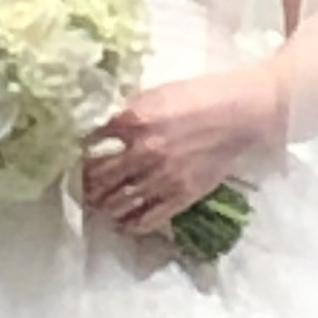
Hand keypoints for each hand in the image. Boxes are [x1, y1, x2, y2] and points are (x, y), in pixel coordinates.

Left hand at [80, 64, 284, 237]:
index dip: (79, 149)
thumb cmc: (200, 95)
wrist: (242, 113)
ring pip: (117, 201)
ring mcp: (162, 177)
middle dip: (86, 182)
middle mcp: (144, 151)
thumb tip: (102, 126)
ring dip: (102, 205)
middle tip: (82, 184)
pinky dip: (129, 224)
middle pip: (99, 176)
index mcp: (135, 119)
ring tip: (98, 204)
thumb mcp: (155, 93)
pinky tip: (122, 223)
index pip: (91, 140)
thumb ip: (128, 111)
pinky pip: (147, 218)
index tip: (74, 155)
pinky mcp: (181, 196)